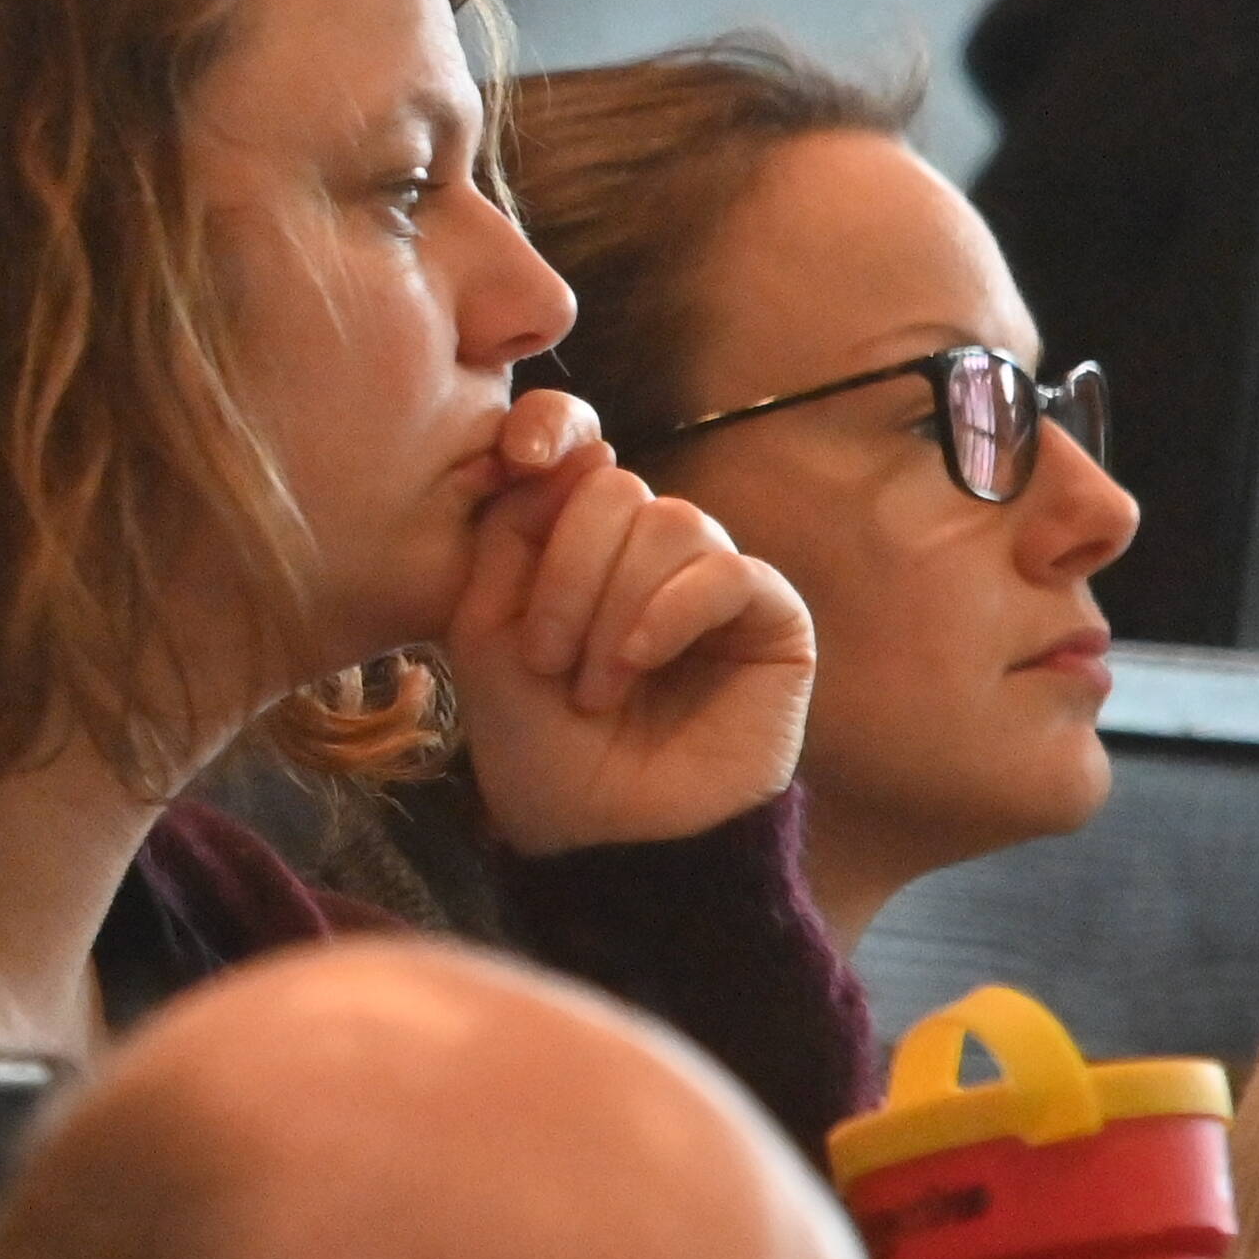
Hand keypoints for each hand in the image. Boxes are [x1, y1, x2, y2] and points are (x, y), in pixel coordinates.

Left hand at [438, 388, 814, 859]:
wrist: (598, 833)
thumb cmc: (537, 739)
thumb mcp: (487, 630)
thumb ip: (509, 534)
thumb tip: (566, 449)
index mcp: (576, 533)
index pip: (577, 437)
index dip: (552, 425)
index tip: (520, 455)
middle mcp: (647, 546)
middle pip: (614, 489)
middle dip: (566, 573)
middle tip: (545, 659)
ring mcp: (712, 577)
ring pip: (671, 524)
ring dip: (612, 610)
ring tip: (591, 686)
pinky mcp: (771, 619)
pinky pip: (729, 572)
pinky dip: (670, 612)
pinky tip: (637, 662)